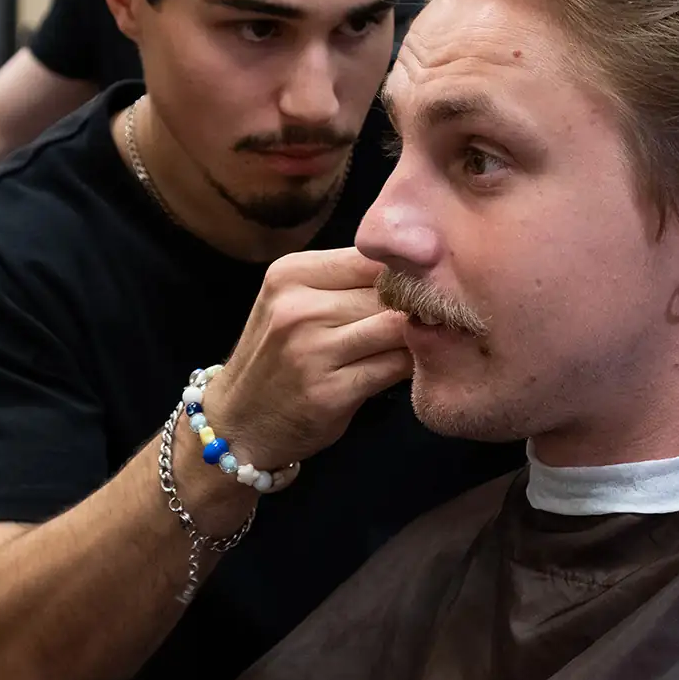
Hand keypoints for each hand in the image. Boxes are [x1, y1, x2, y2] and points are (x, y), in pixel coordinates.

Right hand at [203, 248, 411, 471]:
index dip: (406, 270)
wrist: (238, 423)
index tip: (427, 284)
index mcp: (290, 274)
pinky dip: (414, 364)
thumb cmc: (277, 357)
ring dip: (421, 333)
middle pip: (386, 291)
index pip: (371, 256)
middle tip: (440, 314)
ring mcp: (312, 352)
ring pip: (397, 326)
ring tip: (431, 336)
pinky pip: (395, 366)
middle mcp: (297, 308)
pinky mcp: (331, 392)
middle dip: (418, 302)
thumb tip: (419, 268)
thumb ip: (344, 283)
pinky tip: (416, 365)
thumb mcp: (294, 303)